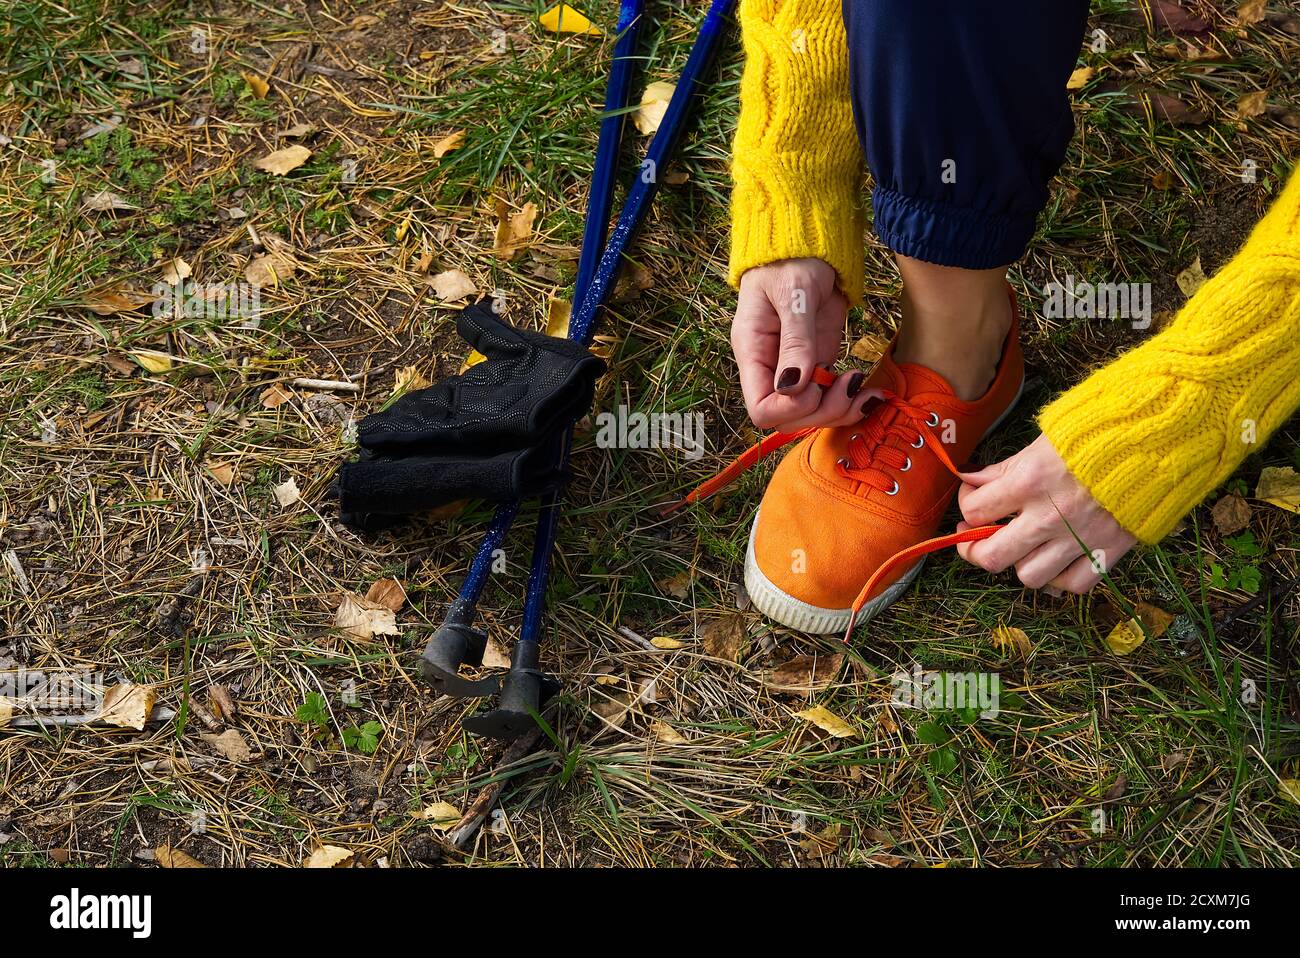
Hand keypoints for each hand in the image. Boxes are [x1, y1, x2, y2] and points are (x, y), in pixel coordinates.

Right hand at [730, 258, 867, 430]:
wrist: (807, 246)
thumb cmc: (791, 261)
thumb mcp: (794, 293)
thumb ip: (795, 340)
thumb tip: (793, 385)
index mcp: (753, 353)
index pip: (761, 408)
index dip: (791, 409)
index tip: (817, 384)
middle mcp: (772, 369)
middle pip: (789, 419)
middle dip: (822, 411)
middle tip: (849, 383)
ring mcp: (796, 369)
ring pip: (812, 414)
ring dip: (841, 410)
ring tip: (864, 389)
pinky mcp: (819, 362)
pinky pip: (830, 397)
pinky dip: (851, 401)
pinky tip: (869, 391)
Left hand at [955, 433, 1136, 593]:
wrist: (1158, 440)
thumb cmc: (1098, 433)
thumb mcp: (1043, 441)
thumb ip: (1004, 467)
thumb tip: (970, 480)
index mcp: (1029, 482)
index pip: (976, 510)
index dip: (966, 504)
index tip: (972, 497)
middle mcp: (1049, 517)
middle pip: (991, 556)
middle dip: (974, 549)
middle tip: (975, 538)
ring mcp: (1078, 539)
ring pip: (1028, 576)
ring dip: (1020, 562)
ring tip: (1021, 546)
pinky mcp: (1108, 551)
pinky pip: (1073, 584)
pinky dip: (1060, 578)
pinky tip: (1056, 560)